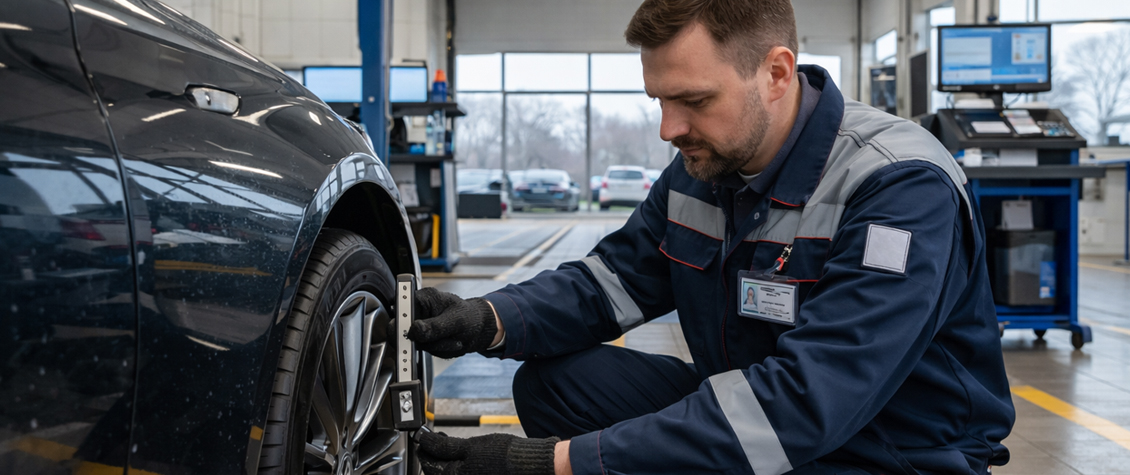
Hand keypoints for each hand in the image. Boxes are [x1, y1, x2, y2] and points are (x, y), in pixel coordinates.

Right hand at [407, 288, 498, 357]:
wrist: (478, 329)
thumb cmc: (470, 317)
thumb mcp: (456, 321)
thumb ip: (435, 326)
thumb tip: (415, 330)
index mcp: (423, 298)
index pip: (401, 307)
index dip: (400, 321)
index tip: (410, 333)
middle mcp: (417, 312)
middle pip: (403, 330)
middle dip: (423, 340)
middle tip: (440, 339)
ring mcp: (419, 327)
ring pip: (414, 344)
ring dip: (435, 346)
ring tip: (453, 339)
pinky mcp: (422, 340)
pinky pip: (423, 350)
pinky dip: (438, 350)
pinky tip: (450, 342)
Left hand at [417, 430, 557, 474]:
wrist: (528, 465)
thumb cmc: (503, 457)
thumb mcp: (470, 446)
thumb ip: (445, 446)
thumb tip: (426, 441)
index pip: (428, 463)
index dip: (425, 446)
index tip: (425, 436)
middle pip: (436, 471)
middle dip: (434, 454)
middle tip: (437, 438)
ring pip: (448, 473)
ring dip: (445, 460)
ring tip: (450, 446)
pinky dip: (457, 466)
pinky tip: (463, 456)